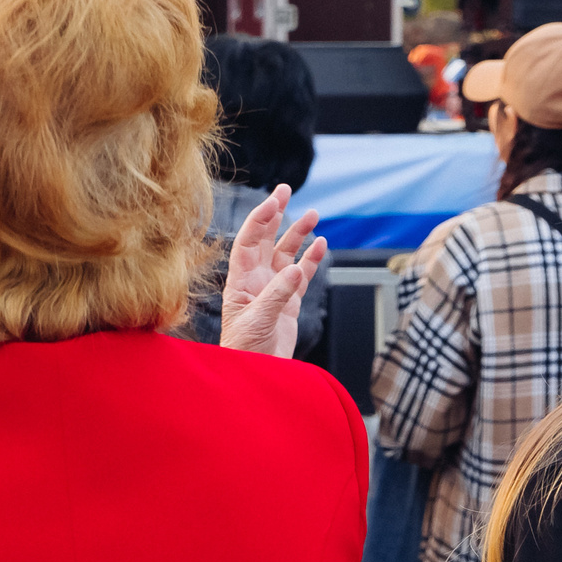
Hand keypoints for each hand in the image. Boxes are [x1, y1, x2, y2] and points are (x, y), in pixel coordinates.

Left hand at [220, 184, 325, 357]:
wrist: (254, 372)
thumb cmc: (245, 349)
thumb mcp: (259, 321)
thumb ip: (277, 295)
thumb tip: (294, 270)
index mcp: (241, 281)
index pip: (249, 242)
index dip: (260, 220)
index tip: (274, 201)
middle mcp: (255, 280)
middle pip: (266, 240)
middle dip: (276, 215)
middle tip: (285, 190)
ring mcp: (273, 289)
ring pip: (286, 254)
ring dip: (298, 234)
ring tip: (313, 214)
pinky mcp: (289, 301)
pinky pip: (301, 274)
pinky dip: (311, 259)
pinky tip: (321, 244)